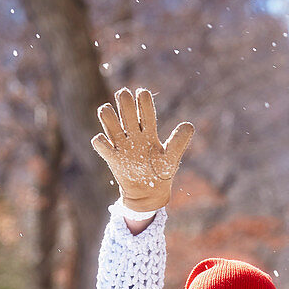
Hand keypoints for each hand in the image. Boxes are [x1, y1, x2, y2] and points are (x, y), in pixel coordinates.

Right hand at [91, 87, 193, 211]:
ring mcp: (121, 144)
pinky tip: (111, 147)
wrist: (149, 194)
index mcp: (148, 130)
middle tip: (126, 101)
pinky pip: (100, 142)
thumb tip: (189, 126)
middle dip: (124, 100)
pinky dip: (101, 141)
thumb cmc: (160, 174)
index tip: (142, 94)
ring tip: (119, 125)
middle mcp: (133, 133)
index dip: (142, 98)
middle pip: (125, 106)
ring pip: (107, 117)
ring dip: (108, 115)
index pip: (144, 106)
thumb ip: (179, 141)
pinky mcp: (112, 157)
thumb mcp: (172, 158)